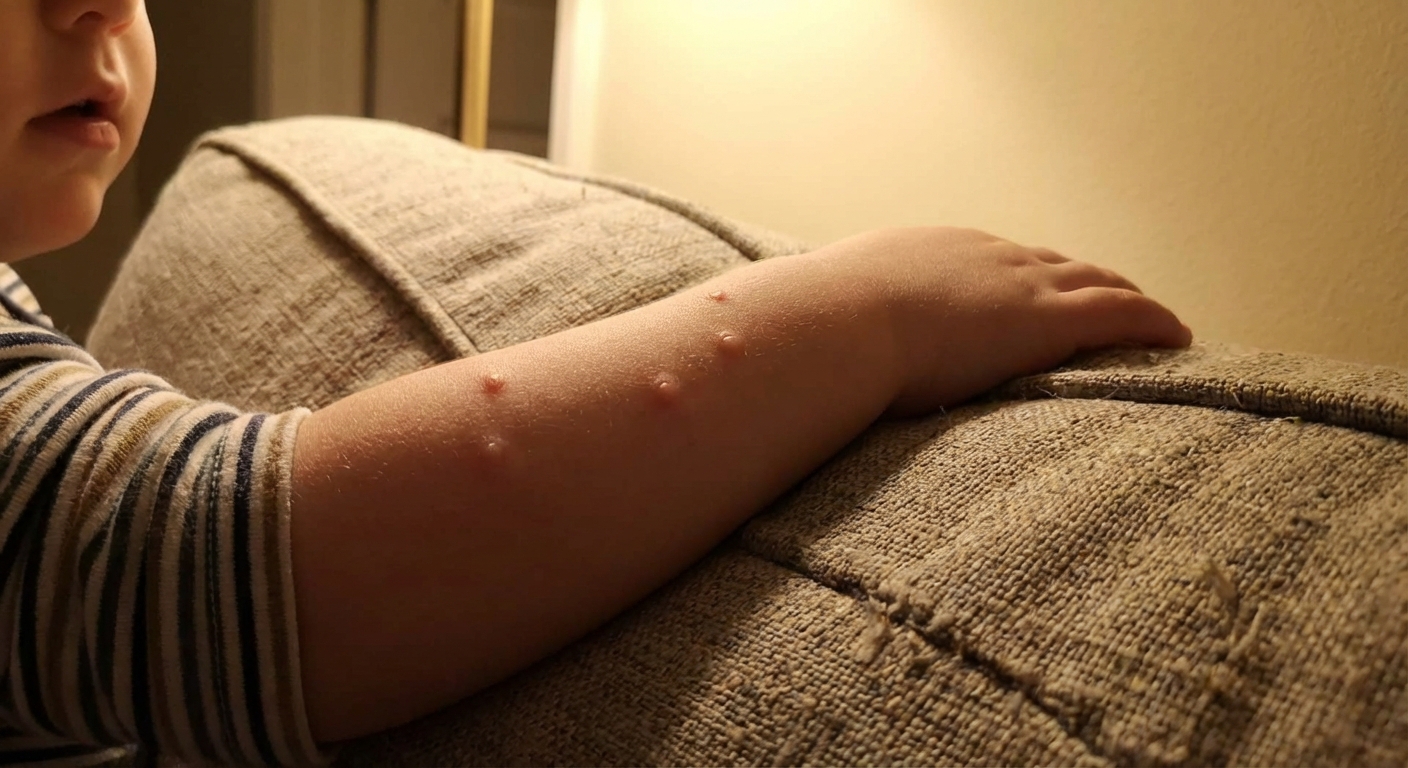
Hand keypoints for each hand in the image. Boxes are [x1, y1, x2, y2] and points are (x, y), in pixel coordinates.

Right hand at [812, 226, 1191, 416]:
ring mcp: (1018, 283)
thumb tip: (804, 361)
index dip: (1027, 277)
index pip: (995, 261)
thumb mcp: (826, 321)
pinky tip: (1178, 337)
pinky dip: (1153, 322)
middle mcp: (984, 256)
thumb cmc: (816, 332)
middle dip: (1087, 280)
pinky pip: (1121, 313)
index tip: (1042, 293)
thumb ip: (837, 335)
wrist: (832, 324)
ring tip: (1154, 322)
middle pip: (1056, 262)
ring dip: (1129, 299)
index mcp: (931, 253)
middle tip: (1115, 299)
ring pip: (1098, 281)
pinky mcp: (1047, 318)